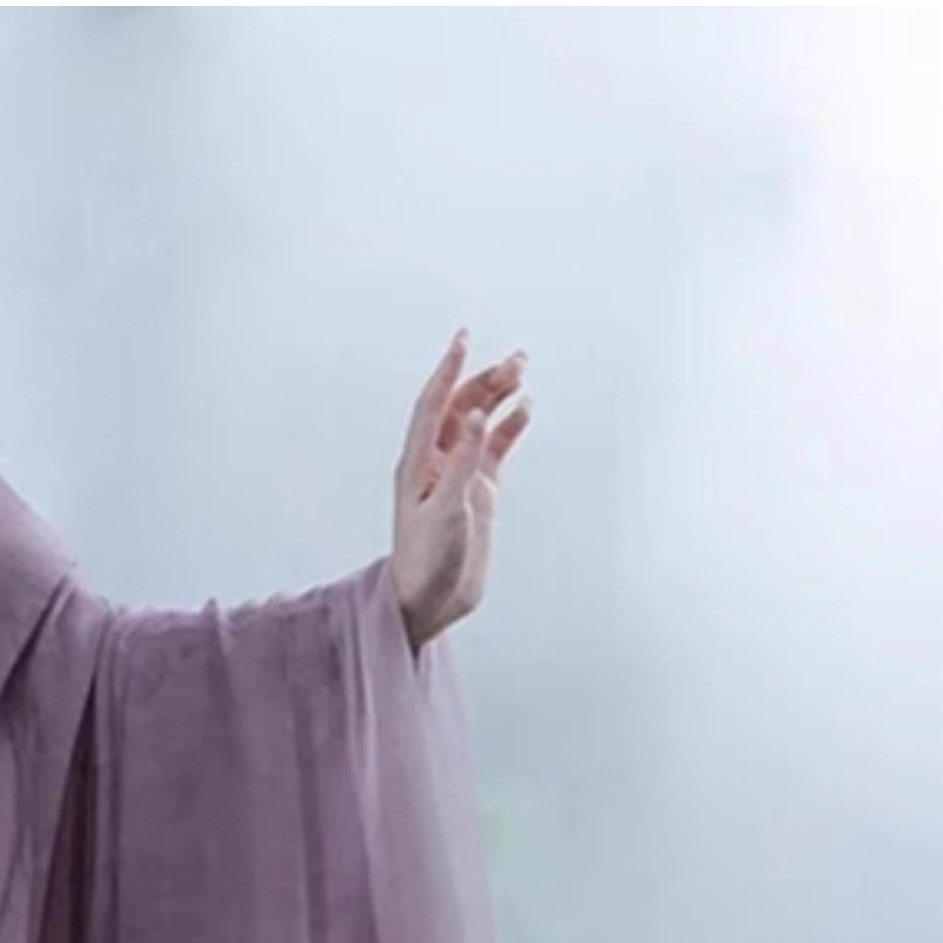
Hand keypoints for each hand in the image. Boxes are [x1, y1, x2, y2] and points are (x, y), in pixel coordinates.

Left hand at [392, 331, 530, 653]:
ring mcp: (458, 475)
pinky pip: (494, 449)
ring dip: (498, 396)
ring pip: (478, 423)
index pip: (432, 406)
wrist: (431, 602)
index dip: (448, 372)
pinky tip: (525, 410)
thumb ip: (464, 464)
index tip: (463, 340)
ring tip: (522, 372)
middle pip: (459, 408)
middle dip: (484, 380)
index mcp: (417, 465)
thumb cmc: (426, 563)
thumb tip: (479, 416)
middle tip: (516, 362)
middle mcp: (435, 464)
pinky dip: (509, 428)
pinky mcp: (477, 491)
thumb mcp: (446, 512)